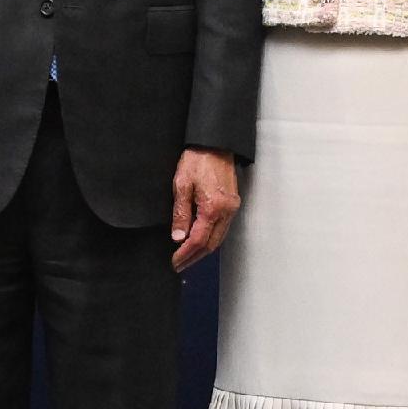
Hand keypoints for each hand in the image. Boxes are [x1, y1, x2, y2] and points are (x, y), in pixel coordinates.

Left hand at [170, 149, 242, 271]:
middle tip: (179, 264)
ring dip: (203, 250)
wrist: (215, 144)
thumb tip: (178, 237)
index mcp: (213, 208)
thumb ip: (180, 213)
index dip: (185, 254)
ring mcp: (232, 208)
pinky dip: (210, 239)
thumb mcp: (181, 185)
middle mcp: (226, 211)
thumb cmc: (198, 160)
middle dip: (194, 257)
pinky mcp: (232, 204)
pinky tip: (199, 240)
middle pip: (211, 244)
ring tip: (187, 256)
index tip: (174, 262)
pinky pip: (223, 229)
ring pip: (218, 239)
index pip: (198, 240)